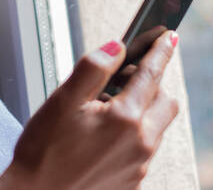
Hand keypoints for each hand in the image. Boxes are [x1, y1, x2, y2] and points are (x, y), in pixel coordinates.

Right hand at [0, 31, 179, 189]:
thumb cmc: (44, 151)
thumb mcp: (63, 100)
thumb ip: (93, 68)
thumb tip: (117, 47)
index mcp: (125, 119)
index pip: (151, 74)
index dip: (160, 51)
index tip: (168, 36)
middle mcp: (140, 144)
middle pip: (166, 102)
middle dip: (154, 83)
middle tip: (125, 76)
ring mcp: (139, 166)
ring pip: (156, 127)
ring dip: (143, 110)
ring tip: (107, 109)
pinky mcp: (132, 182)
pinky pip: (145, 150)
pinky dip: (134, 134)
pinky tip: (103, 136)